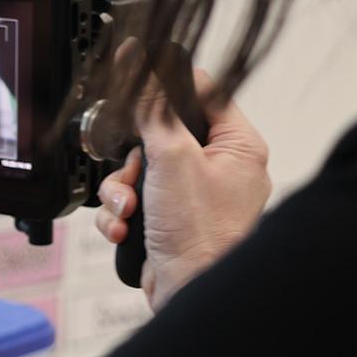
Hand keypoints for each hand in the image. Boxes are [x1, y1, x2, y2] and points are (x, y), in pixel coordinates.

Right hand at [93, 67, 270, 310]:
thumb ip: (153, 109)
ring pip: (137, 172)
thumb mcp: (172, 158)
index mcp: (237, 145)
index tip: (133, 78)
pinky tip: (125, 230)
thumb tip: (140, 63)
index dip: (164, 86)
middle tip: (134, 174)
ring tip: (126, 212)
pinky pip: (132, 202)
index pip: (201, 93)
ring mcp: (193, 197)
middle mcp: (219, 168)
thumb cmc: (202, 233)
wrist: (191, 293)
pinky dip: (120, 216)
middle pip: (156, 136)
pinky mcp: (169, 220)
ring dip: (119, 192)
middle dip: (131, 161)